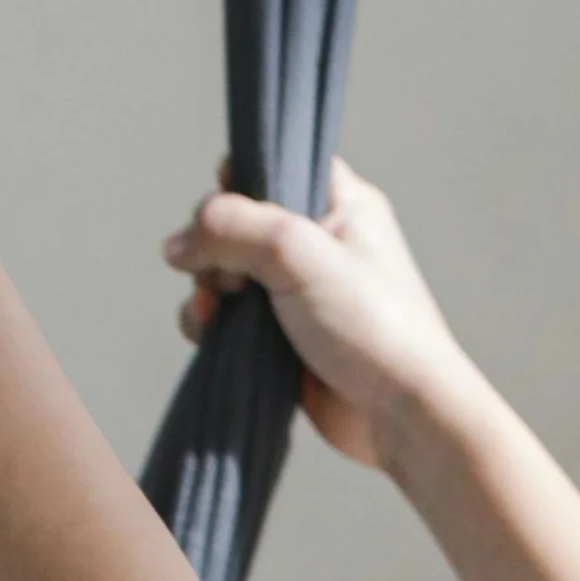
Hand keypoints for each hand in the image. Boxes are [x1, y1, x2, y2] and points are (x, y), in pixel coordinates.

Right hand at [163, 161, 473, 469]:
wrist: (402, 416)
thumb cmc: (371, 326)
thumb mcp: (297, 251)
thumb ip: (231, 229)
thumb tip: (176, 244)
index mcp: (340, 203)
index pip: (275, 164)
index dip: (240, 183)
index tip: (230, 215)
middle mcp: (320, 244)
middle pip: (239, 223)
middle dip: (215, 247)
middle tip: (229, 279)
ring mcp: (300, 295)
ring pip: (228, 275)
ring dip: (206, 290)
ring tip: (210, 313)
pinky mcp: (285, 343)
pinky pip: (232, 322)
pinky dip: (213, 326)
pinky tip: (208, 337)